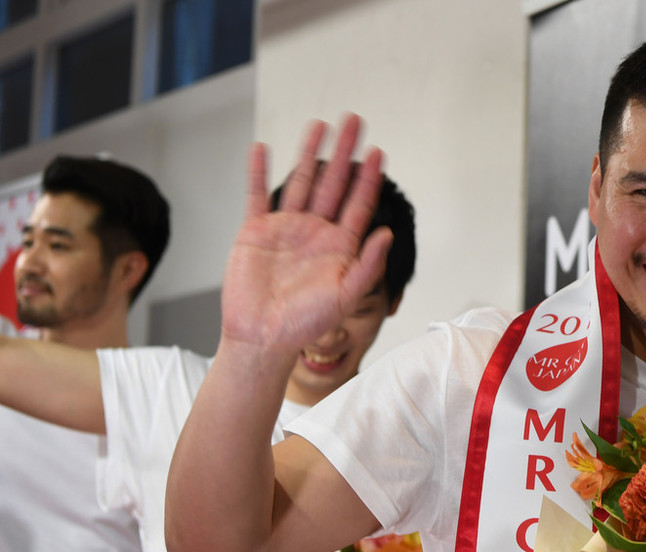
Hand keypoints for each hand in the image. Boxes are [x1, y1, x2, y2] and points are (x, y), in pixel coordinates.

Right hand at [221, 115, 392, 356]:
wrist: (263, 336)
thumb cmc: (306, 324)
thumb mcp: (346, 295)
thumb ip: (368, 264)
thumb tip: (388, 233)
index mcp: (339, 247)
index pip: (358, 204)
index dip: (368, 178)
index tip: (378, 152)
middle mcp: (315, 233)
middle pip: (333, 183)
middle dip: (343, 152)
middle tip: (353, 120)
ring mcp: (286, 229)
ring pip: (301, 181)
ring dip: (309, 152)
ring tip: (319, 124)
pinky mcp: (256, 231)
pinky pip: (256, 195)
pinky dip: (258, 171)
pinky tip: (262, 148)